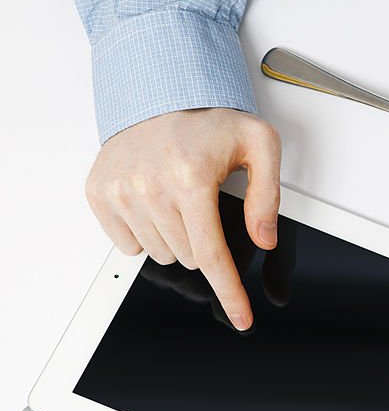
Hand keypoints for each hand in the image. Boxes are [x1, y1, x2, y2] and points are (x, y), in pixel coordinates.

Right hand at [85, 108, 281, 329]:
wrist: (158, 91)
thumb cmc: (210, 118)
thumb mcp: (260, 146)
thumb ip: (267, 196)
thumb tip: (265, 238)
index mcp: (192, 179)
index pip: (213, 256)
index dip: (231, 293)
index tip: (241, 319)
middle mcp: (151, 187)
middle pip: (189, 258)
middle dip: (204, 241)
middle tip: (204, 203)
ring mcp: (121, 191)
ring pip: (161, 255)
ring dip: (176, 237)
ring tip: (178, 196)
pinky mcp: (99, 193)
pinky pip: (129, 244)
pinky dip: (146, 231)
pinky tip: (154, 200)